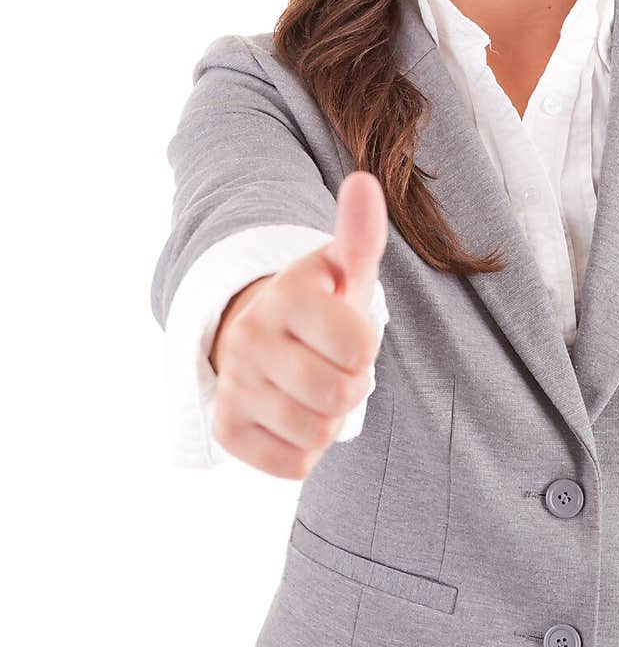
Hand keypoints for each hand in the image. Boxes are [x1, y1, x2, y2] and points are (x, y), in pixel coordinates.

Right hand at [210, 171, 387, 478]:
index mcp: (284, 295)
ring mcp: (232, 386)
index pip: (360, 348)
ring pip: (318, 433)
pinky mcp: (226, 430)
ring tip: (314, 387)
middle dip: (352, 385)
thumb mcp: (344, 267)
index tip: (347, 332)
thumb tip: (364, 181)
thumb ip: (360, 233)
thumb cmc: (321, 302)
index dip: (366, 346)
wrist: (264, 335)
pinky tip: (292, 415)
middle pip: (340, 394)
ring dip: (330, 418)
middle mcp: (249, 339)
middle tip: (334, 364)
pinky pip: (293, 465)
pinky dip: (305, 449)